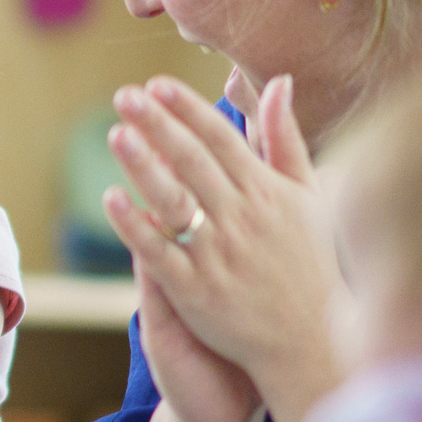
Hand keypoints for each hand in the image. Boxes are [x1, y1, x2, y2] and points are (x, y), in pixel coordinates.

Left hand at [102, 76, 341, 421]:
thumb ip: (285, 139)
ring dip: (144, 166)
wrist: (309, 341)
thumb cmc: (310, 263)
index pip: (221, 139)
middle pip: (193, 161)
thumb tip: (277, 80)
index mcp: (267, 193)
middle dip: (158, 125)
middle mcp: (242, 219)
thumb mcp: (309, 196)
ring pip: (174, 201)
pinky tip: (111, 200)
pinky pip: (160, 253)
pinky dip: (136, 227)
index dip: (187, 109)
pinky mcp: (197, 292)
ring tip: (116, 134)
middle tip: (125, 96)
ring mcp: (218, 256)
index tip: (156, 84)